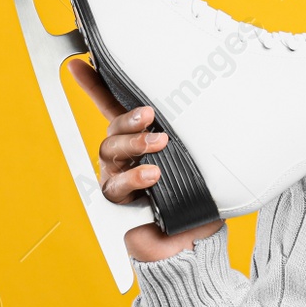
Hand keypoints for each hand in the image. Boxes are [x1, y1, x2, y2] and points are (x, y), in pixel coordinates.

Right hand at [67, 59, 223, 261]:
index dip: (96, 86)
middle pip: (113, 128)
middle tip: (150, 115)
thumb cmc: (199, 199)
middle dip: (128, 119)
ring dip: (134, 145)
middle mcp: (125, 156)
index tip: (80, 63)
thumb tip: (225, 104)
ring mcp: (119, 178)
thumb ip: (201, 138)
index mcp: (142, 140)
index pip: (116, 108)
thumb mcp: (204, 162)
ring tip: (159, 146)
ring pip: (111, 151)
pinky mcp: (119, 202)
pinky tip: (152, 175)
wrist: (196, 243)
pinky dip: (134, 178)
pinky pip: (116, 186)